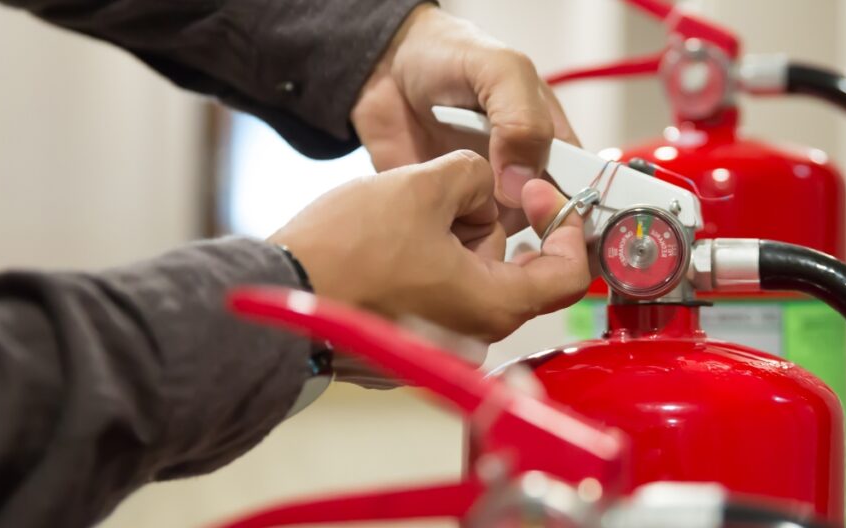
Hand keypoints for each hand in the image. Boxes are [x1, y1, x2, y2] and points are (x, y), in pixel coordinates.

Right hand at [268, 150, 589, 344]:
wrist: (277, 295)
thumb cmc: (344, 253)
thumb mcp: (421, 187)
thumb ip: (473, 176)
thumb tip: (481, 185)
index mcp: (493, 306)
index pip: (568, 273)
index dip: (561, 223)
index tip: (536, 192)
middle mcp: (475, 337)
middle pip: (511, 267)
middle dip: (484, 222)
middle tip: (446, 194)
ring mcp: (440, 344)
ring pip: (472, 275)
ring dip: (451, 238)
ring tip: (403, 218)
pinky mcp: (411, 343)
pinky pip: (441, 293)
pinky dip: (429, 262)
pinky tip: (391, 243)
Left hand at [351, 4, 578, 231]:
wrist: (385, 67)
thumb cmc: (450, 56)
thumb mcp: (499, 70)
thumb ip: (521, 119)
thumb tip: (521, 184)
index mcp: (550, 146)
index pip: (579, 194)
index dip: (575, 218)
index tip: (557, 233)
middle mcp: (523, 179)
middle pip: (543, 229)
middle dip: (530, 242)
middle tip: (498, 230)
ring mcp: (485, 199)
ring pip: (500, 244)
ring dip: (487, 245)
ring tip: (462, 227)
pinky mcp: (447, 214)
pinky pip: (457, 244)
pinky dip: (452, 246)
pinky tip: (439, 234)